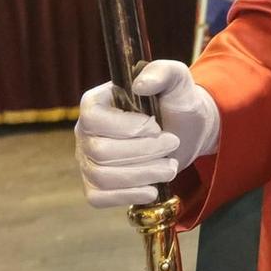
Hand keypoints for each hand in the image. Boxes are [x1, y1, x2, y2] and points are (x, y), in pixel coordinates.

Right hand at [75, 61, 219, 208]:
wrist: (185, 130)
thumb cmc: (176, 101)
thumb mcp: (177, 79)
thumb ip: (162, 72)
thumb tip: (140, 85)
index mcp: (95, 102)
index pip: (94, 119)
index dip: (126, 127)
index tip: (156, 125)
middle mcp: (85, 132)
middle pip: (101, 151)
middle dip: (144, 151)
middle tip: (173, 143)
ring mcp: (87, 160)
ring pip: (103, 177)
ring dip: (143, 174)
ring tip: (170, 166)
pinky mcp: (95, 184)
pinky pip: (98, 198)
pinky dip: (128, 195)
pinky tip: (152, 189)